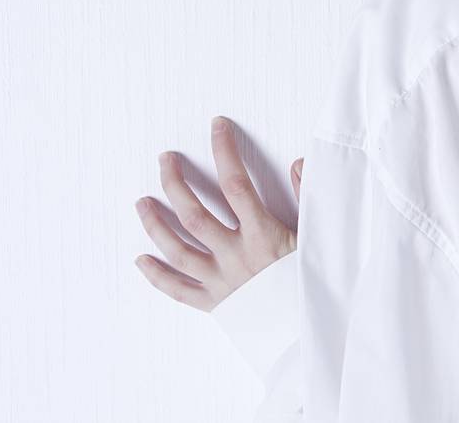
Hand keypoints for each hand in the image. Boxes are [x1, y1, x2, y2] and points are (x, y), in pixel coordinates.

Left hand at [133, 116, 303, 311]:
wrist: (313, 330)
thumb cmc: (316, 281)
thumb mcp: (318, 235)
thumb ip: (308, 196)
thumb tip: (298, 161)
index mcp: (262, 235)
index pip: (236, 184)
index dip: (224, 152)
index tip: (217, 127)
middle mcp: (236, 256)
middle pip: (195, 214)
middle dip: (176, 183)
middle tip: (166, 160)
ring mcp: (222, 282)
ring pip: (178, 250)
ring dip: (155, 225)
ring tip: (141, 203)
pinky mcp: (216, 305)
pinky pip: (179, 291)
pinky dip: (157, 276)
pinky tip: (141, 260)